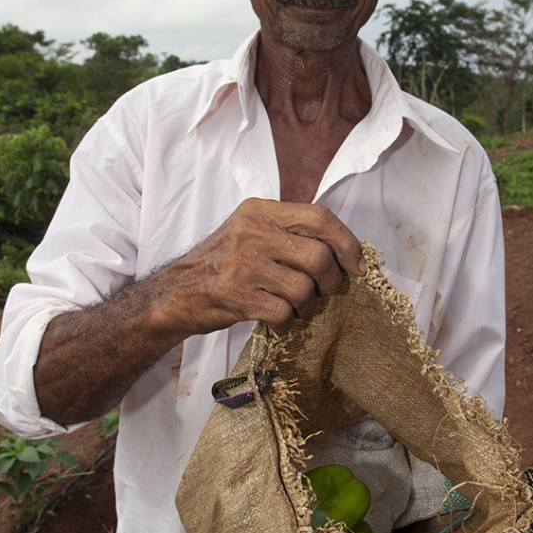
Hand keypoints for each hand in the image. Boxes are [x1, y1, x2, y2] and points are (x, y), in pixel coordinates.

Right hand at [164, 198, 365, 336]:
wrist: (175, 293)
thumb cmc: (222, 264)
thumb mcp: (252, 232)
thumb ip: (291, 233)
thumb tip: (346, 252)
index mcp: (260, 210)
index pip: (320, 217)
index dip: (347, 243)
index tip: (357, 266)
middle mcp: (250, 231)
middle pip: (319, 257)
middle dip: (331, 282)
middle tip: (323, 292)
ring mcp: (241, 263)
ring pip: (304, 289)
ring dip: (306, 305)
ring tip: (291, 304)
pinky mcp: (234, 295)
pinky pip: (284, 313)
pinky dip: (287, 321)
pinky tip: (275, 316)